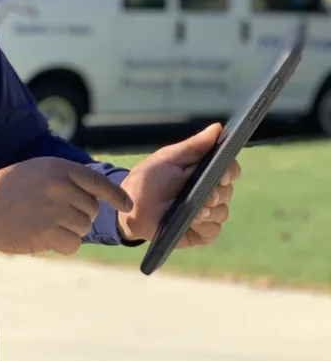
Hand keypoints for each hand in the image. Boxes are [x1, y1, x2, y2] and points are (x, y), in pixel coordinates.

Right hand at [0, 157, 131, 257]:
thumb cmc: (5, 189)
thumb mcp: (35, 171)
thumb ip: (63, 178)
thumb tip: (92, 194)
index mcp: (57, 168)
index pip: (97, 182)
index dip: (116, 195)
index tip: (127, 206)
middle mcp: (60, 188)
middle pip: (90, 209)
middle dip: (79, 214)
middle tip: (54, 214)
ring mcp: (55, 211)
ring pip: (83, 228)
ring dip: (70, 230)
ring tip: (45, 223)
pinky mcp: (48, 234)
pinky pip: (73, 244)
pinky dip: (64, 244)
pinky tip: (46, 237)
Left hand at [117, 123, 240, 247]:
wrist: (130, 206)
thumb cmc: (149, 177)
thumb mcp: (168, 158)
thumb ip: (193, 146)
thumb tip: (218, 128)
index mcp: (203, 171)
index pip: (229, 169)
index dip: (230, 171)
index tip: (223, 174)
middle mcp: (209, 191)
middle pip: (228, 191)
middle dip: (219, 193)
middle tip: (207, 196)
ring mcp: (206, 212)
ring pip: (222, 212)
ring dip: (211, 211)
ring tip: (195, 211)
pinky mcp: (200, 232)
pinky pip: (213, 231)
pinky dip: (205, 227)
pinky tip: (193, 222)